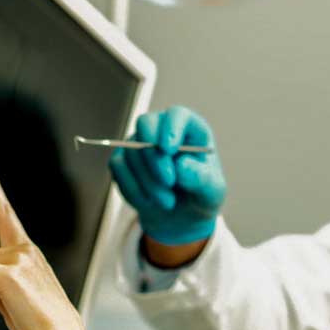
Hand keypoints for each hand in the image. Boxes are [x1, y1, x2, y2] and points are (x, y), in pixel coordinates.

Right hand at [109, 105, 226, 245]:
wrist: (181, 214)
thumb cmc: (201, 195)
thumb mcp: (211, 191)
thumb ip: (201, 178)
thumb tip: (181, 165)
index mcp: (191, 128)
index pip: (177, 115)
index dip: (171, 128)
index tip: (169, 149)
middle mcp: (162, 128)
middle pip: (147, 124)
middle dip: (154, 156)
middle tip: (168, 182)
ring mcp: (140, 141)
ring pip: (132, 150)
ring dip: (148, 181)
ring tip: (168, 202)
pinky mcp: (123, 158)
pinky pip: (118, 167)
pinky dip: (133, 188)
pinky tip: (149, 201)